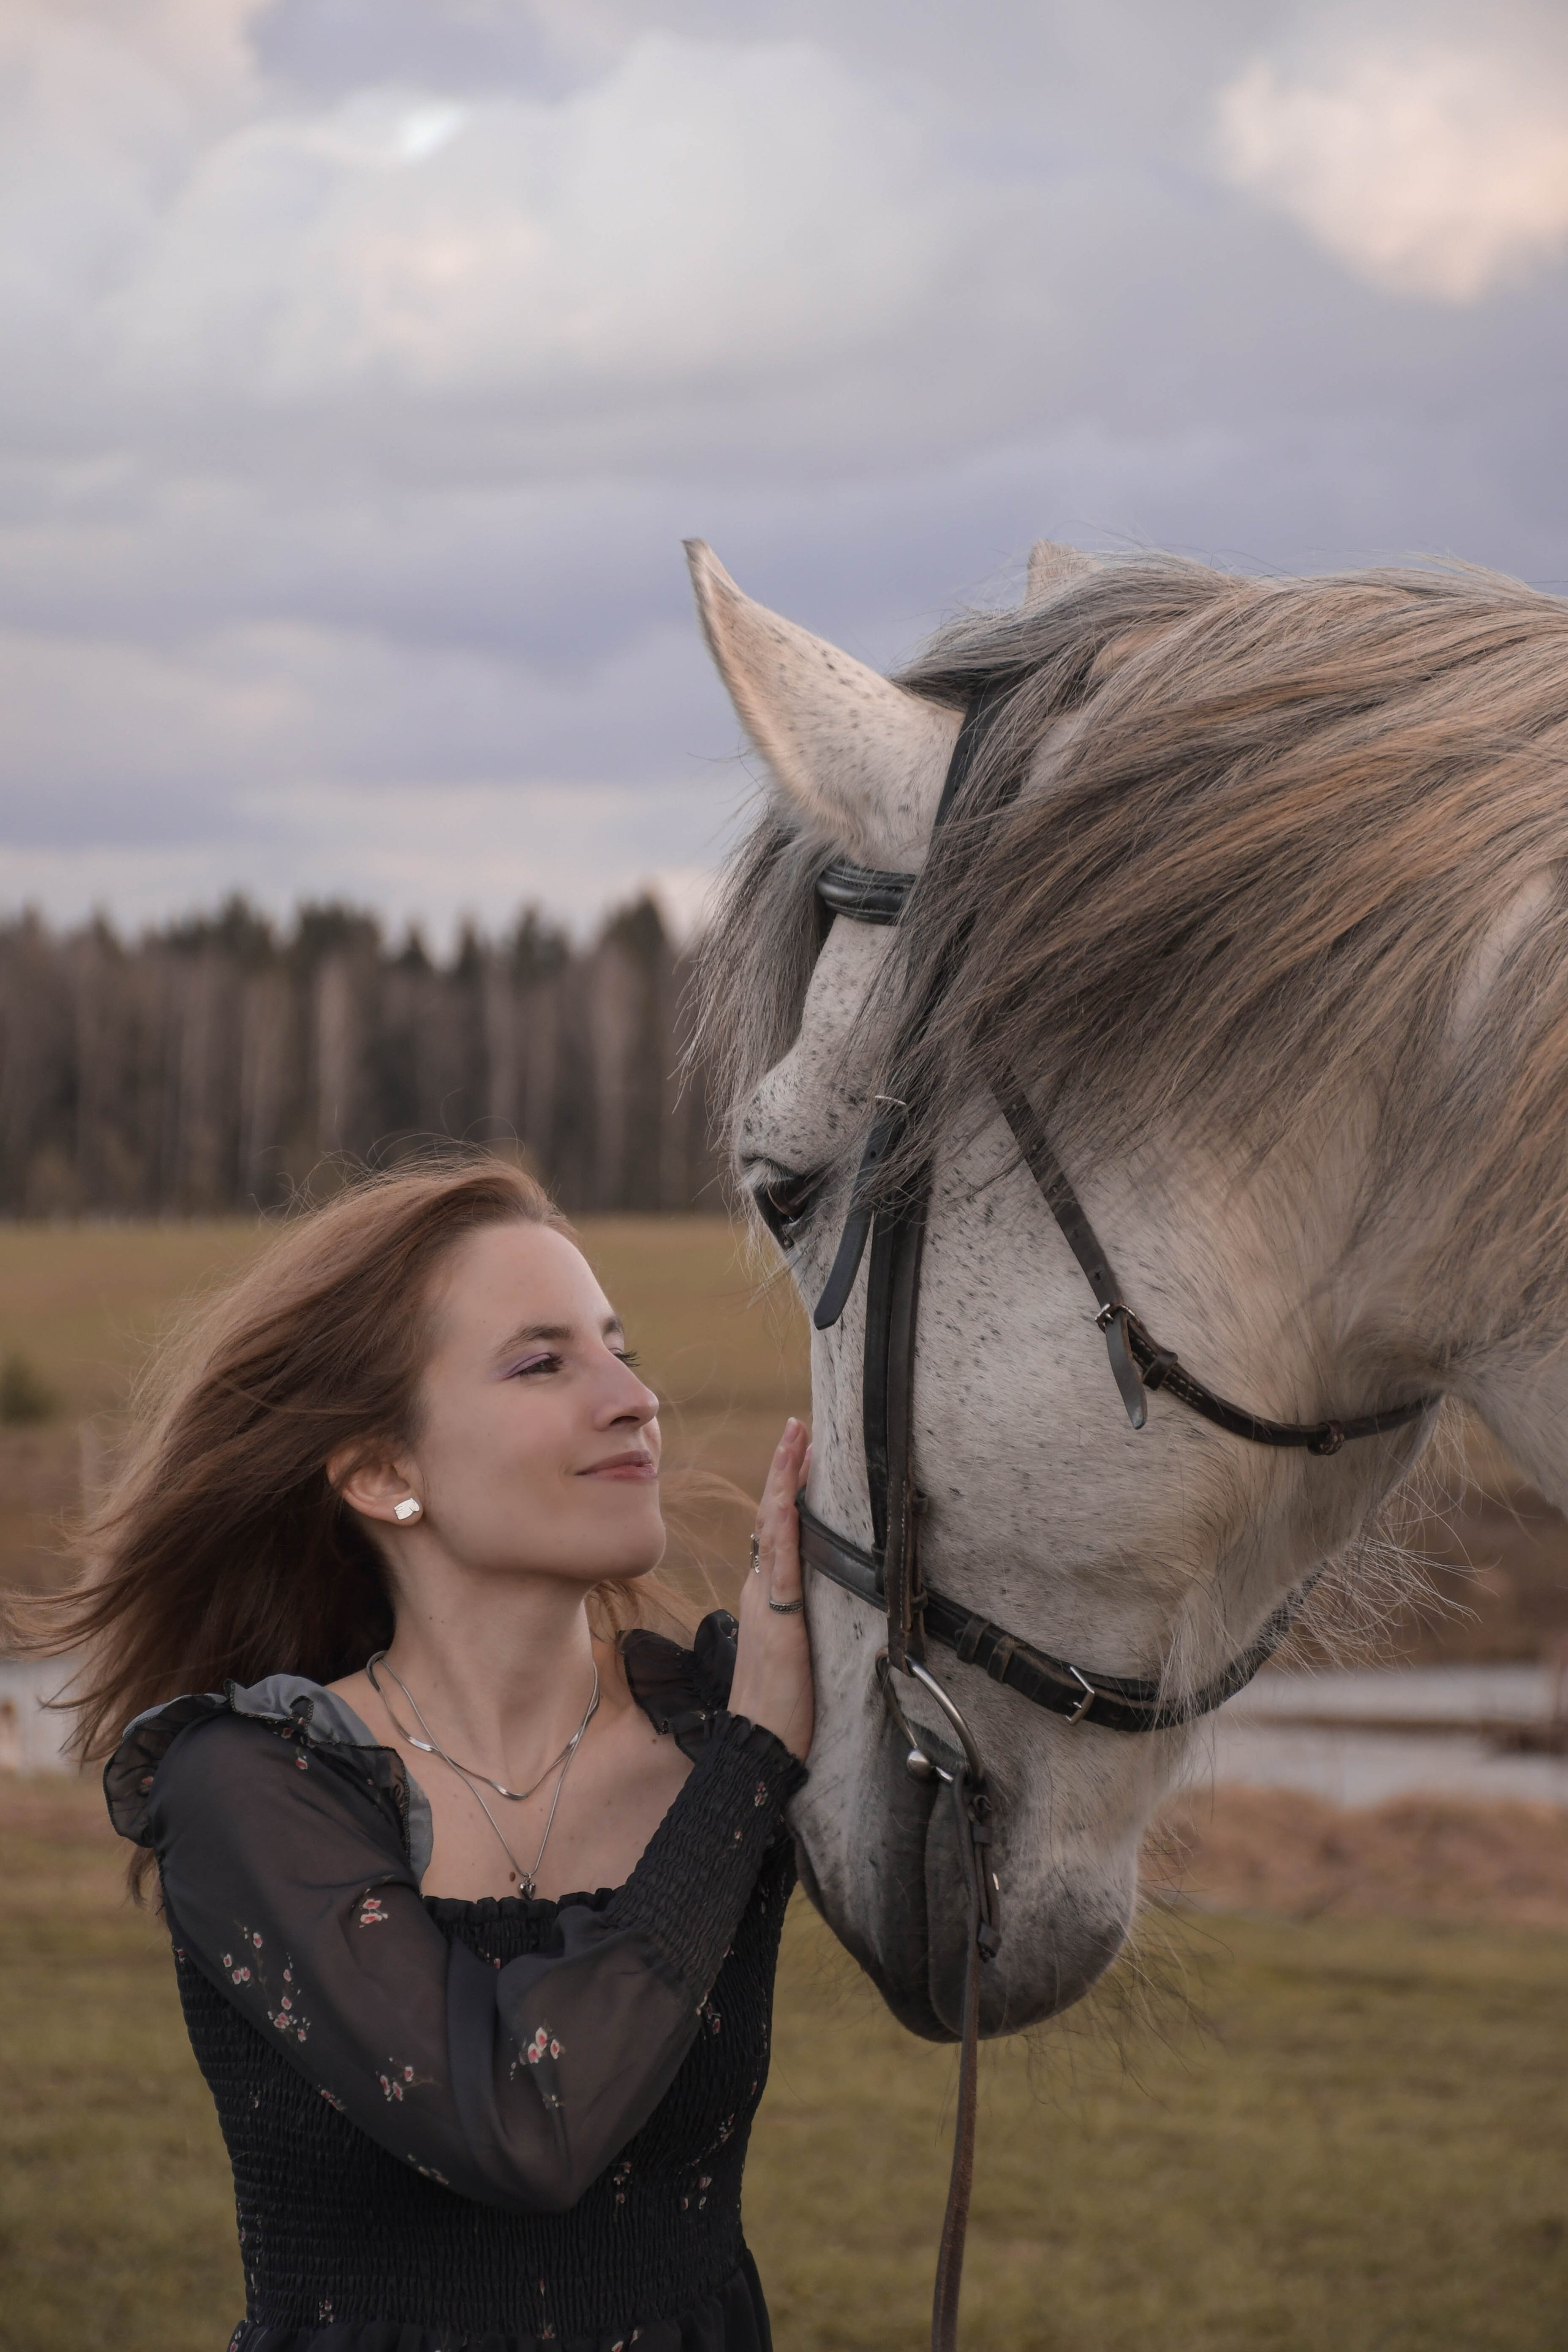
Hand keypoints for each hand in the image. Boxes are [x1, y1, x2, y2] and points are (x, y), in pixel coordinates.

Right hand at [728, 1418, 812, 1763]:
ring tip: (797, 1438)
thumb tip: (823, 1593)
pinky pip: (782, 1563)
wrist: (760, 1741)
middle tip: (799, 1425)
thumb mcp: (796, 1646)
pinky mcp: (779, 1618)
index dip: (787, 1487)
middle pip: (772, 1515)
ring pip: (774, 1527)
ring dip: (785, 1480)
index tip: (801, 1450)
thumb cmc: (781, 1703)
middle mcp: (762, 1588)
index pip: (777, 1529)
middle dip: (786, 1468)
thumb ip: (803, 1614)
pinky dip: (784, 1525)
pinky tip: (788, 1499)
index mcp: (767, 1594)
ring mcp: (768, 1600)